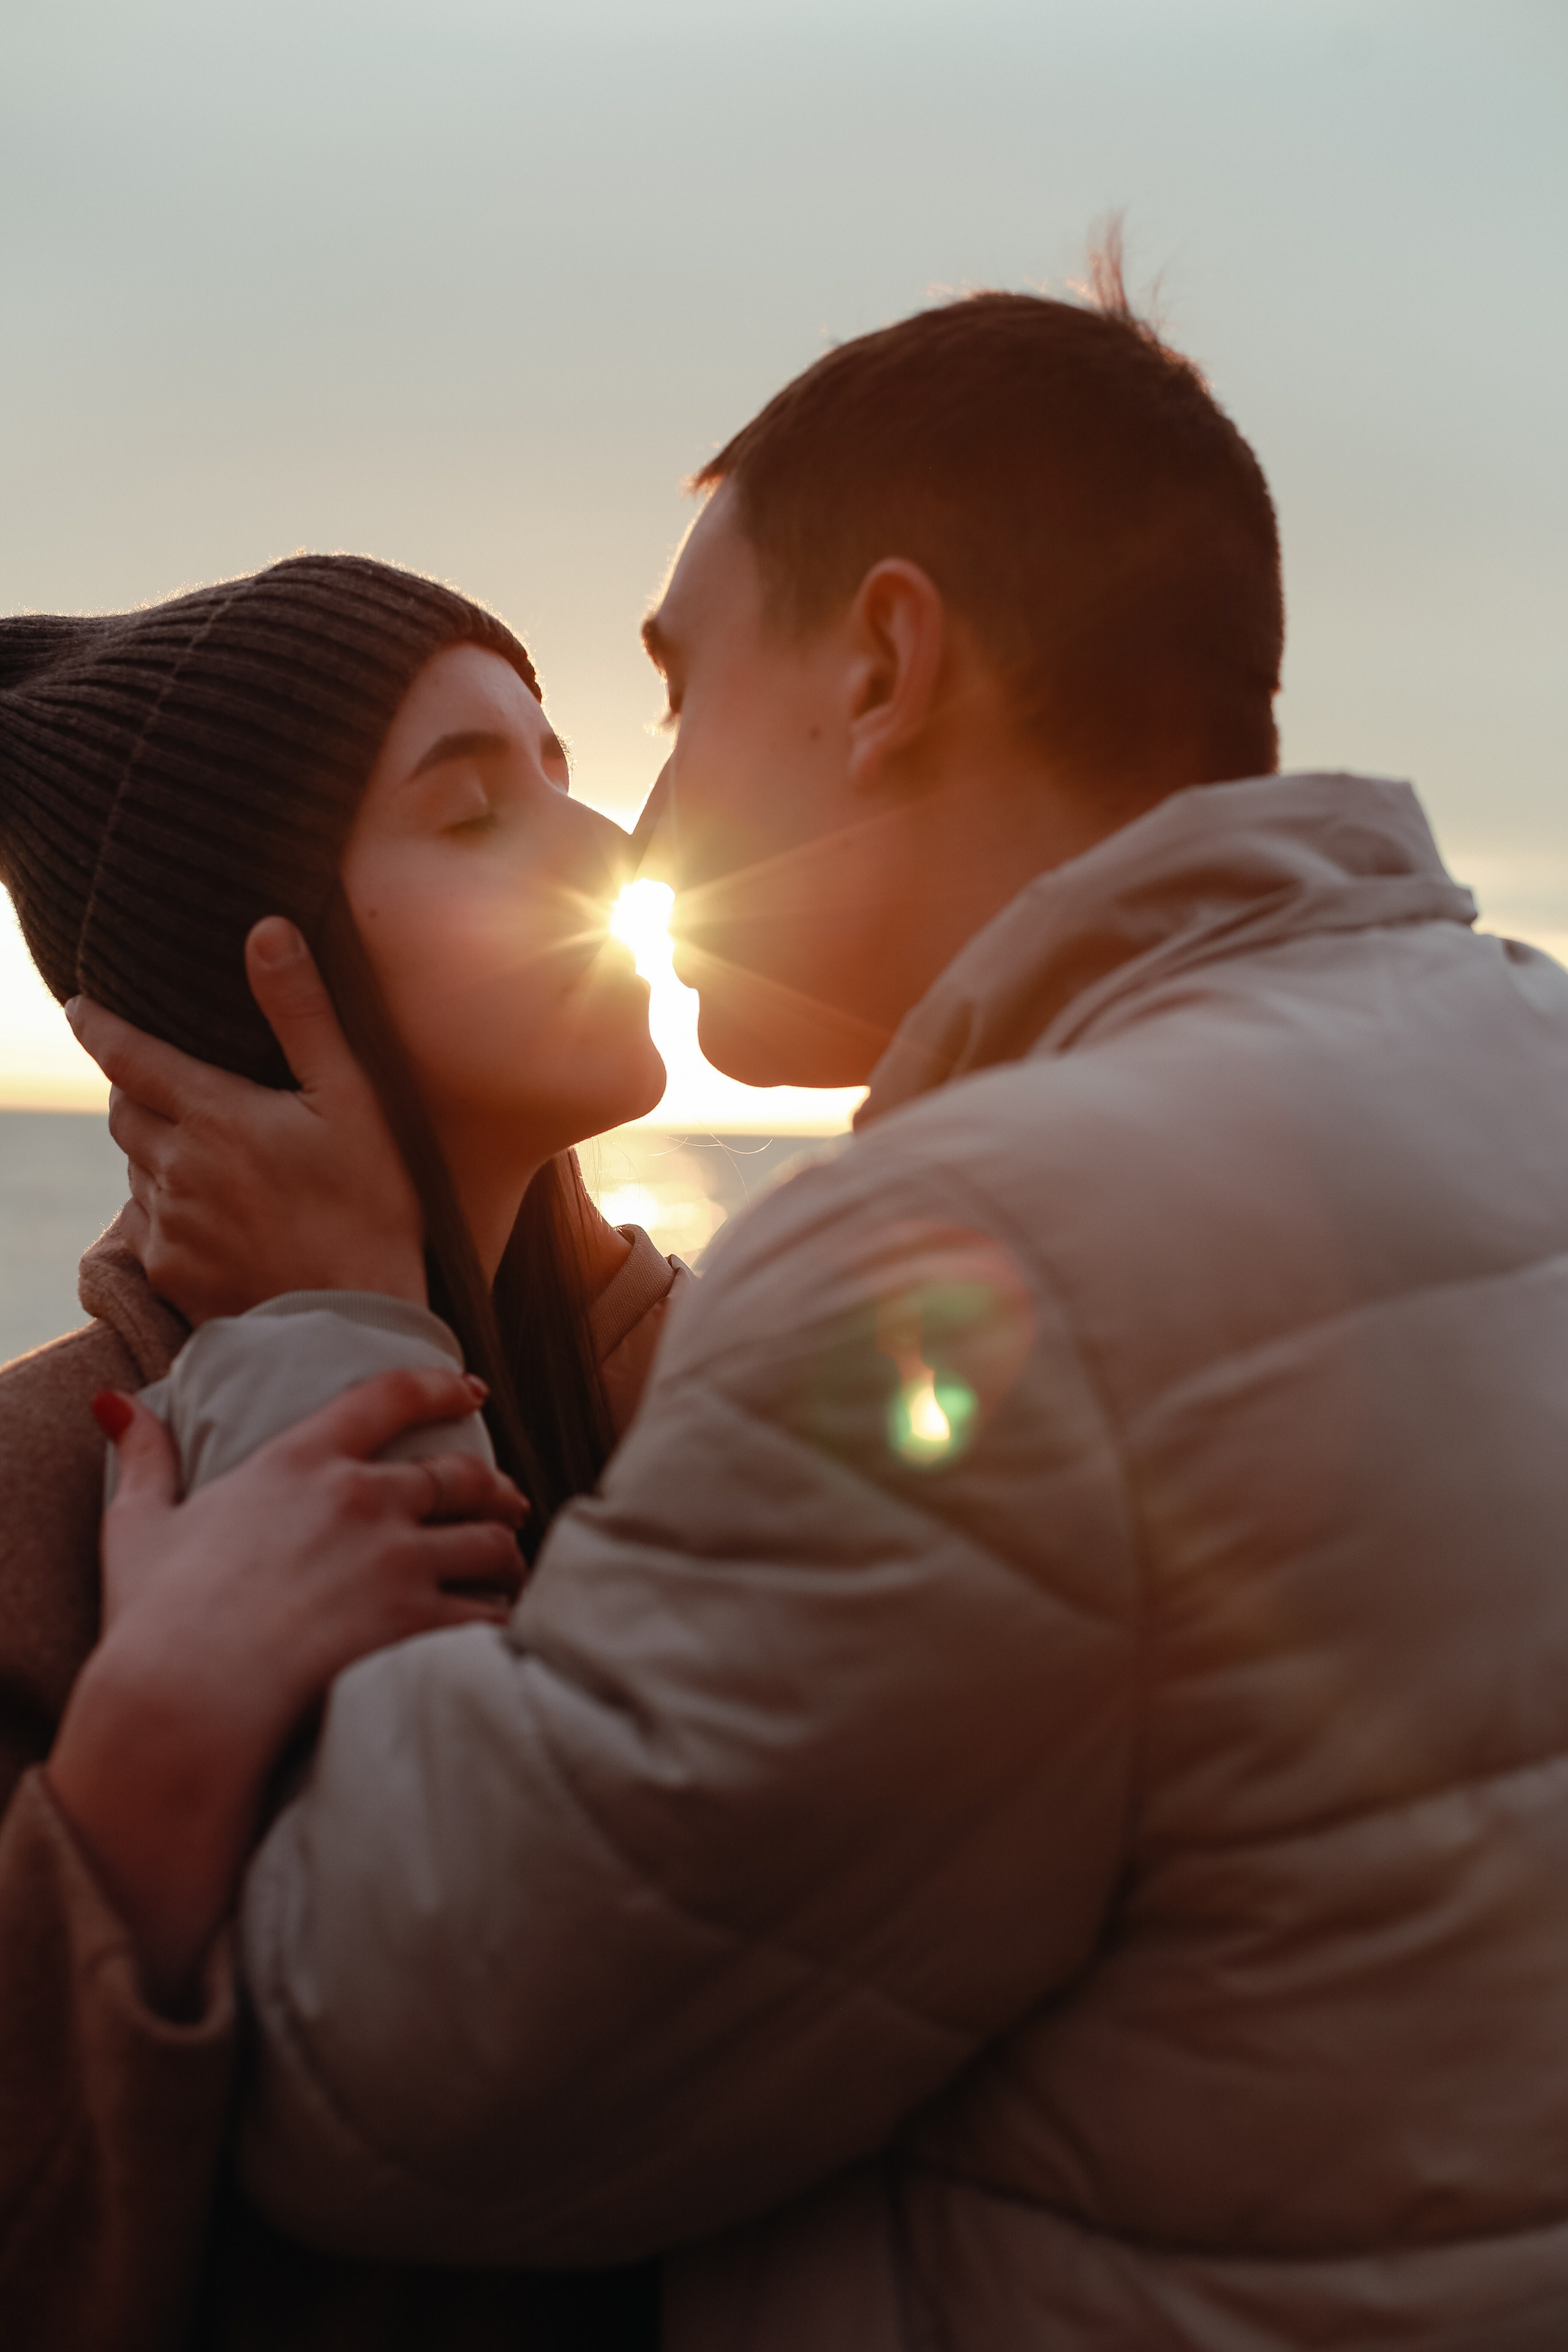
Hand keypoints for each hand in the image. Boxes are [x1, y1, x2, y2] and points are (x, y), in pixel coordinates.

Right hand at [47, 1365, 525, 2013]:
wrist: (181, 1703)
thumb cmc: (154, 1619)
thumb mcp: (138, 1526)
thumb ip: (145, 1459)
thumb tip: (113, 1403)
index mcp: (299, 1461)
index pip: (389, 1397)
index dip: (441, 1388)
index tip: (473, 1391)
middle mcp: (361, 1498)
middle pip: (459, 1475)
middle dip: (492, 1489)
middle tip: (508, 1502)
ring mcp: (395, 1559)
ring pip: (488, 1544)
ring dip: (503, 1557)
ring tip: (507, 1572)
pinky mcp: (417, 1623)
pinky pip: (488, 1613)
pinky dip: (502, 1620)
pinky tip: (502, 1631)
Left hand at [66, 917, 425, 1323]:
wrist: (357, 1325)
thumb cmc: (372, 1207)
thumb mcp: (354, 1099)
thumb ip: (302, 1014)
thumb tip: (266, 930)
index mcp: (215, 1115)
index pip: (127, 1055)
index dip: (98, 1025)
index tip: (78, 1006)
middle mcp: (175, 1168)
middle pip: (122, 1112)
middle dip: (136, 1091)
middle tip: (172, 1088)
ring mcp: (168, 1225)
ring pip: (135, 1169)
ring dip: (157, 1153)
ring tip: (210, 1160)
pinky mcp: (170, 1274)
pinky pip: (147, 1226)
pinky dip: (168, 1211)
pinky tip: (217, 1219)